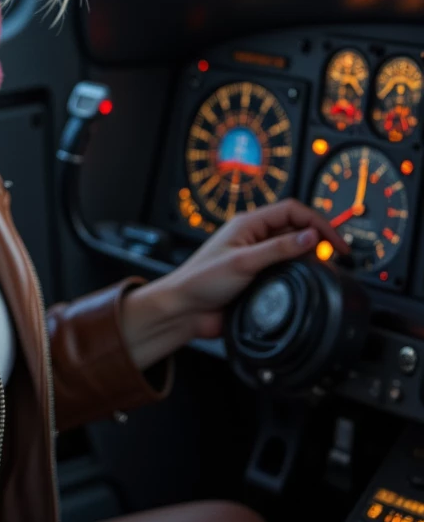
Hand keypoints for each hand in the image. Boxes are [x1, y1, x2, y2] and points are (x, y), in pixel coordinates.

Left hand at [119, 198, 341, 371]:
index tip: (335, 241)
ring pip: (293, 250)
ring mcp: (256, 258)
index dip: (317, 222)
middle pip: (296, 228)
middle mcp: (254, 238)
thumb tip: (311, 236)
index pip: (292, 210)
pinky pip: (285, 270)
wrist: (184, 311)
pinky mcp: (258, 278)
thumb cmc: (201, 281)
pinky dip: (299, 273)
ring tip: (323, 269)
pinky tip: (305, 282)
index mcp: (249, 224)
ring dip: (309, 257)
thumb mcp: (243, 262)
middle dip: (318, 238)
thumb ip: (279, 248)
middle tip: (336, 256)